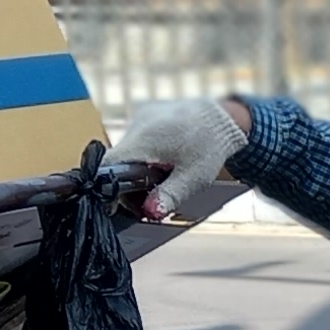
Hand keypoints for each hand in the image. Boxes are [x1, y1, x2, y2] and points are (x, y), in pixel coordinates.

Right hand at [106, 96, 249, 221]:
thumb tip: (150, 211)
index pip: (107, 165)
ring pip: (126, 153)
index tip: (119, 201)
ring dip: (136, 169)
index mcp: (143, 140)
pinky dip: (143, 156)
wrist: (223, 118)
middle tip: (150, 196)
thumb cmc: (210, 146)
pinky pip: (135, 142)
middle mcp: (136, 126)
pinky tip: (160, 162)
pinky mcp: (145, 117)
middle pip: (116, 162)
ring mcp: (140, 119)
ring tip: (160, 176)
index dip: (107, 186)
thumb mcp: (194, 177)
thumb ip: (170, 195)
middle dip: (128, 183)